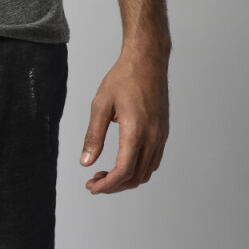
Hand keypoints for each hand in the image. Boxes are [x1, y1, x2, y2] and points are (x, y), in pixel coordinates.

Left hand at [80, 47, 169, 193]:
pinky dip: (138, 170)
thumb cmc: (123, 78)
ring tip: (105, 174)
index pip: (123, 171)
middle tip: (94, 182)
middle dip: (114, 185)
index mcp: (136, 131)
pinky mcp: (163, 133)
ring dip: (126, 179)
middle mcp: (153, 137)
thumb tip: (86, 162)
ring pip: (146, 172)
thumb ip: (93, 135)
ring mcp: (160, 136)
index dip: (106, 185)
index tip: (91, 187)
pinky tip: (122, 163)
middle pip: (135, 177)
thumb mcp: (101, 104)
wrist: (147, 61)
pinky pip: (153, 161)